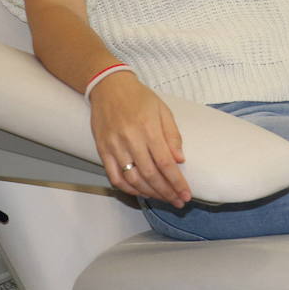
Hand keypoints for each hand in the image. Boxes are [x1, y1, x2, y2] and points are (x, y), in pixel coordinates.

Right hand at [89, 72, 190, 206]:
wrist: (109, 88)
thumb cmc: (140, 98)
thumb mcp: (163, 110)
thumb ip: (172, 135)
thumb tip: (179, 160)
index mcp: (149, 128)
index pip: (165, 162)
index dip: (176, 181)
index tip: (186, 194)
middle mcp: (131, 139)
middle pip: (150, 174)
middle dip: (167, 191)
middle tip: (179, 202)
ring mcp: (114, 146)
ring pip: (133, 179)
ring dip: (150, 193)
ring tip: (164, 199)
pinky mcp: (102, 150)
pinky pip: (114, 176)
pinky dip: (128, 188)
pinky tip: (141, 192)